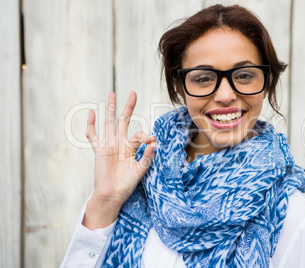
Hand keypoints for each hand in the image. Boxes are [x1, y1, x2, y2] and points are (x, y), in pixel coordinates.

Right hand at [83, 91, 155, 229]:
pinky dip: (91, 125)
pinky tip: (91, 112)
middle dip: (128, 107)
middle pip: (124, 120)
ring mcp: (108, 145)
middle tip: (132, 93)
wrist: (112, 195)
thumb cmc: (126, 184)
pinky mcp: (99, 150)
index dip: (146, 136)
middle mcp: (120, 143)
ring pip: (109, 122)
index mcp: (131, 148)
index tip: (153, 141)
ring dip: (110, 108)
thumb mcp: (140, 170)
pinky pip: (93, 135)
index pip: (139, 135)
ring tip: (112, 94)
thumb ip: (147, 156)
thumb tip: (155, 141)